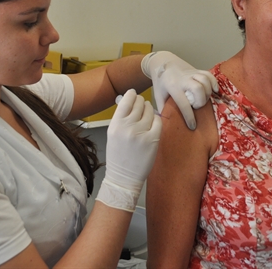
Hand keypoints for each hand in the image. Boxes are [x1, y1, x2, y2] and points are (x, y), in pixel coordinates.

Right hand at [96, 89, 160, 211]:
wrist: (123, 177)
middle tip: (142, 106)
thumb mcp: (113, 133)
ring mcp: (141, 133)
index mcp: (115, 124)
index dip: (132, 95)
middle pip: (140, 103)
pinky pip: (158, 122)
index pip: (126, 100)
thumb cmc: (118, 155)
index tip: (134, 94)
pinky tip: (152, 126)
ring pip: (150, 111)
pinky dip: (156, 121)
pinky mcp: (153, 140)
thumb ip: (121, 117)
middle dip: (141, 102)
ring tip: (146, 117)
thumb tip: (129, 100)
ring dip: (150, 111)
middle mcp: (128, 127)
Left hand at [142, 51, 217, 129]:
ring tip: (204, 99)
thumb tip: (166, 124)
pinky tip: (213, 91)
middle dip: (200, 101)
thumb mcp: (158, 95)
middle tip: (196, 106)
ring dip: (207, 92)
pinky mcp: (197, 70)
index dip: (189, 116)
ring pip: (205, 80)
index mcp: (172, 86)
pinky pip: (209, 75)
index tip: (192, 126)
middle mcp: (183, 79)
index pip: (183, 103)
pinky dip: (214, 83)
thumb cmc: (160, 82)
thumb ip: (162, 109)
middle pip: (198, 88)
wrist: (162, 62)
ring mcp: (191, 73)